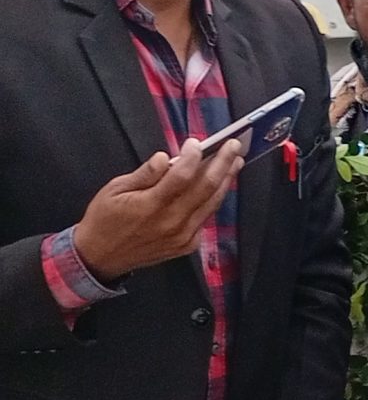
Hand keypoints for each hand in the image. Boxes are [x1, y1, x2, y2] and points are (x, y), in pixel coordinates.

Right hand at [72, 139, 245, 280]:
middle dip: (222, 163)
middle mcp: (171, 221)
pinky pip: (206, 217)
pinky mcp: (188, 244)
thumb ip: (144, 174)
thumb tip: (164, 158)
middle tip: (233, 146)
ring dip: (226, 179)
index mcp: (151, 206)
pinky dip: (215, 199)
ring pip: (212, 202)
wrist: (101, 257)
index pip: (182, 176)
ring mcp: (183, 235)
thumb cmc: (105, 220)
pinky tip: (220, 185)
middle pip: (206, 187)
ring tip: (235, 161)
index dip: (193, 156)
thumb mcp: (114, 190)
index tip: (196, 143)